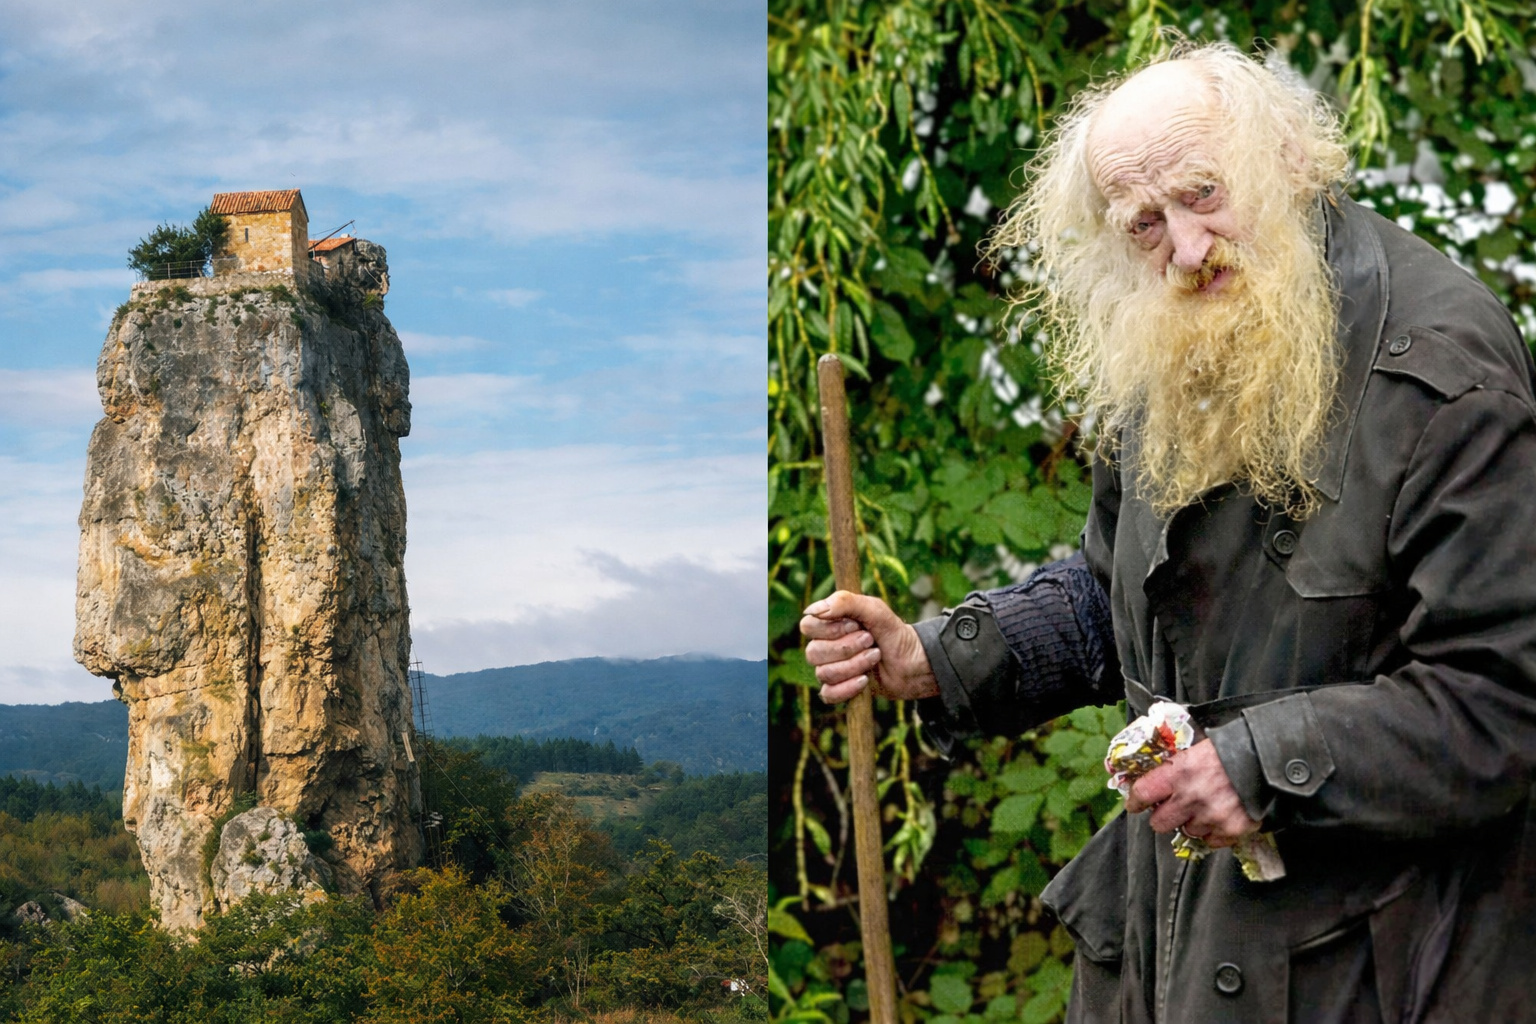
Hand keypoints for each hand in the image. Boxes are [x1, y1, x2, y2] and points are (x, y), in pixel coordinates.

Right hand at [800, 591, 938, 703]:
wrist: (913, 662)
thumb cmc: (892, 632)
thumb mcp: (875, 609)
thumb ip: (845, 602)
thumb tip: (814, 610)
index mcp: (828, 625)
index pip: (808, 626)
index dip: (830, 628)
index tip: (855, 624)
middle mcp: (824, 647)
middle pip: (814, 652)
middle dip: (847, 648)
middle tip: (870, 640)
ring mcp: (829, 670)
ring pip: (823, 673)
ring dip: (854, 665)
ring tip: (875, 656)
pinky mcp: (837, 690)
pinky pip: (828, 694)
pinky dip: (848, 688)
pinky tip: (865, 680)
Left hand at [1125, 740, 1259, 846]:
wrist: (1268, 760)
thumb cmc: (1230, 749)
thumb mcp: (1195, 750)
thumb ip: (1173, 766)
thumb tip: (1146, 777)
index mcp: (1179, 772)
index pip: (1143, 794)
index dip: (1136, 801)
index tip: (1135, 805)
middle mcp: (1191, 797)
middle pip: (1160, 823)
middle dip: (1164, 816)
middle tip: (1173, 808)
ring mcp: (1212, 816)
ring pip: (1188, 831)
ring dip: (1193, 822)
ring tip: (1206, 806)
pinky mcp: (1231, 830)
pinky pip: (1212, 841)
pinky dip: (1214, 831)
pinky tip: (1221, 815)